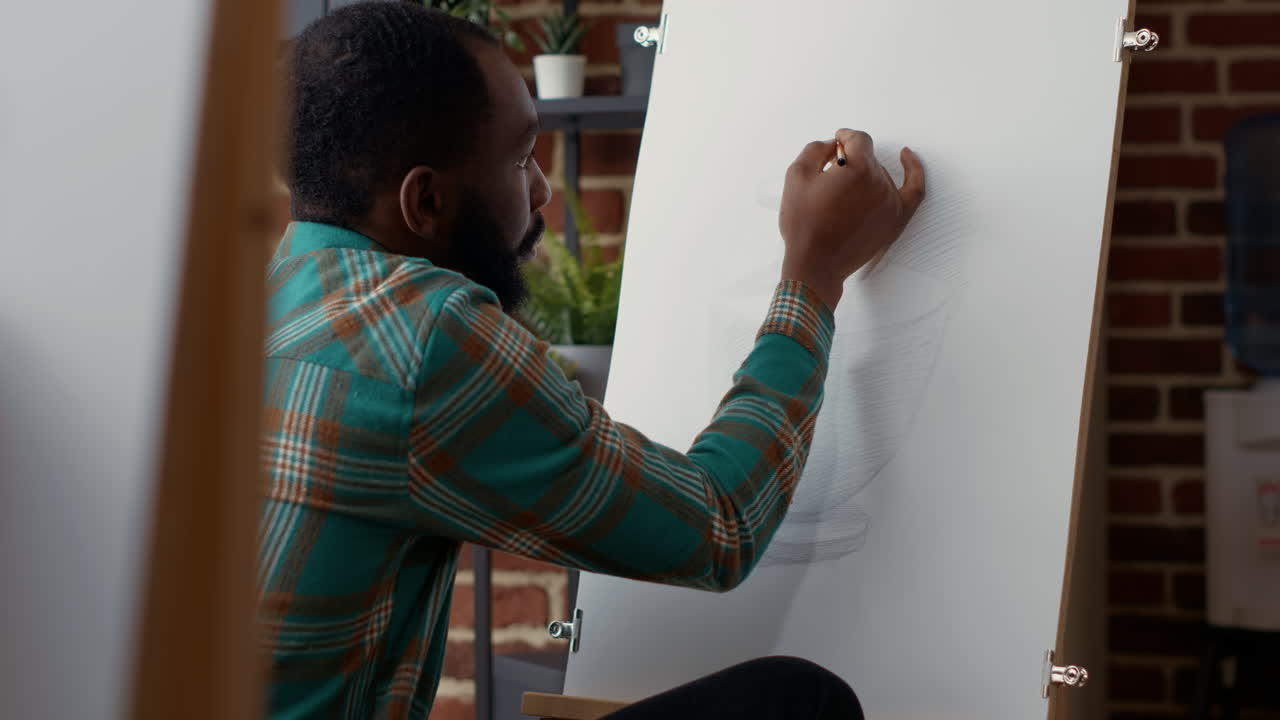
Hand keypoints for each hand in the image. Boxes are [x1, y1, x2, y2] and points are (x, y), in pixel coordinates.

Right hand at [778, 129, 925, 309]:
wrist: (815, 264)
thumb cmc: (804, 223)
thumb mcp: (796, 176)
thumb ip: (817, 149)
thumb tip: (834, 145)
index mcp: (858, 167)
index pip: (858, 140)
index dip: (845, 138)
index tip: (836, 142)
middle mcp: (879, 182)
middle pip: (867, 159)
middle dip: (848, 162)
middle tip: (828, 179)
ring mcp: (891, 201)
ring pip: (880, 174)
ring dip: (863, 176)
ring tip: (841, 194)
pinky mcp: (896, 219)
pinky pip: (914, 188)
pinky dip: (914, 170)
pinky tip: (907, 156)